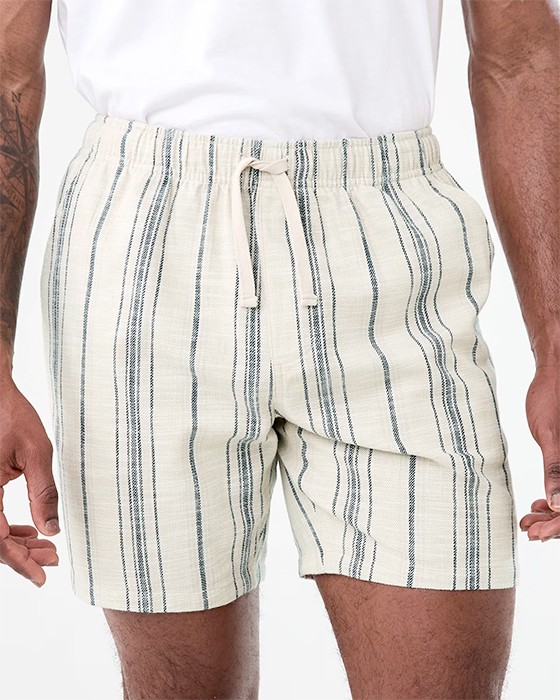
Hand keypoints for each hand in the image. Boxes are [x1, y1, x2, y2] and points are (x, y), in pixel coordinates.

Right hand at [0, 377, 59, 586]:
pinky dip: (11, 528)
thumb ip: (43, 493)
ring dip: (19, 544)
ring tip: (48, 551)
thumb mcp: (36, 453)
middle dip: (23, 555)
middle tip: (53, 561)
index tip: (41, 576)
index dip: (19, 561)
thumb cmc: (12, 415)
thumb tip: (52, 530)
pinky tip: (32, 532)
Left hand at [520, 365, 559, 541]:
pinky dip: (555, 498)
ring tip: (528, 520)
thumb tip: (559, 505)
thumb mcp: (550, 435)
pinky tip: (536, 504)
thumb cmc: (552, 397)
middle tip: (530, 529)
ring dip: (554, 513)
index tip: (541, 533)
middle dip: (556, 522)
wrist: (553, 374)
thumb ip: (557, 469)